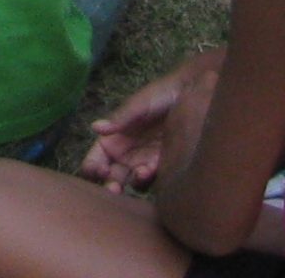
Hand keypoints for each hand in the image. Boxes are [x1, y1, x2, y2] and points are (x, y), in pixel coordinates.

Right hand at [78, 52, 220, 192]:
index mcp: (115, 138)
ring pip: (131, 181)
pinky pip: (152, 180)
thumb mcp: (138, 105)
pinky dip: (148, 179)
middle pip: (112, 175)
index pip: (97, 157)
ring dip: (129, 184)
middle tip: (113, 189)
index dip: (93, 166)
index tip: (98, 170)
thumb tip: (95, 127)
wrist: (191, 95)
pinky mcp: (164, 167)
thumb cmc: (160, 95)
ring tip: (139, 174)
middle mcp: (127, 153)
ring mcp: (145, 161)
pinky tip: (149, 171)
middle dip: (109, 184)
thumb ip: (119, 119)